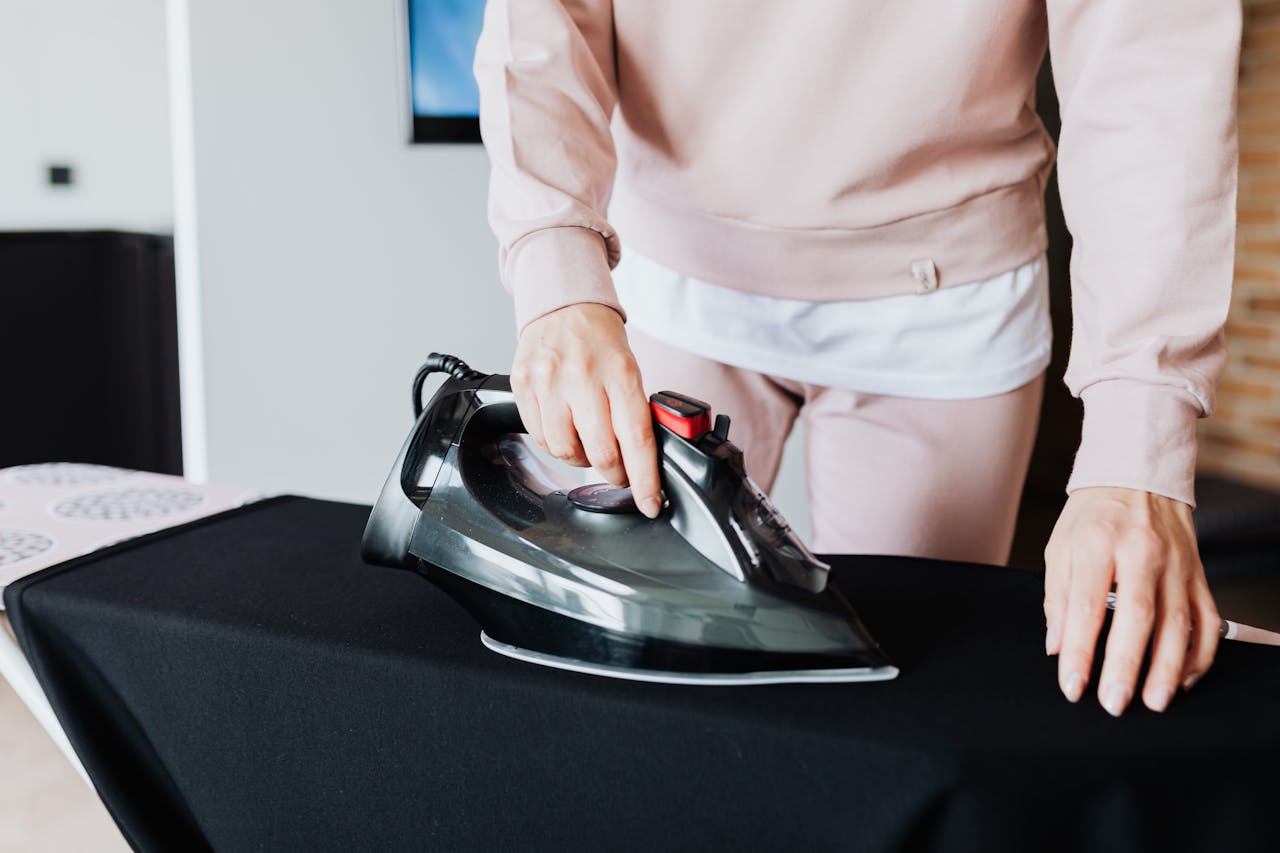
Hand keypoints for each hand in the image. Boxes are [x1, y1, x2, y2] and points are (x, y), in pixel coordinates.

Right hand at [511, 303, 661, 517]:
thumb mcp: (630, 369)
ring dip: (582, 459)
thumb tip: (643, 459)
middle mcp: (583, 376)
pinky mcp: (523, 385)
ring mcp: (549, 381)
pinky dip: (557, 445)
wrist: (563, 305)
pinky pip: (540, 438)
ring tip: (588, 442)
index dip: (644, 479)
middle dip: (615, 473)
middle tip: (619, 470)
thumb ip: (635, 411)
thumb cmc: (600, 341)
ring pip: (566, 451)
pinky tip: (566, 429)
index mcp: (620, 372)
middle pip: (600, 453)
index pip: (636, 438)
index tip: (650, 503)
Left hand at [1043, 487, 1217, 715]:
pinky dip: (1198, 653)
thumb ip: (1058, 598)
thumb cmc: (1091, 516)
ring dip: (1167, 668)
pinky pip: (1207, 619)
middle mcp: (1141, 552)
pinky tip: (1181, 679)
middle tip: (1114, 704)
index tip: (1073, 686)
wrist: (1138, 477)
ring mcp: (1176, 564)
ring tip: (1154, 702)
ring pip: (1178, 622)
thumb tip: (1056, 648)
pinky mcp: (1198, 574)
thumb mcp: (1060, 546)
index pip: (1087, 605)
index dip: (1079, 650)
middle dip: (1125, 665)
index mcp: (1097, 543)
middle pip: (1137, 616)